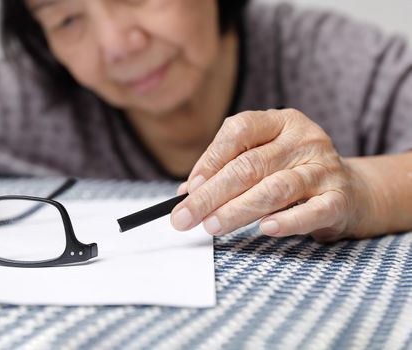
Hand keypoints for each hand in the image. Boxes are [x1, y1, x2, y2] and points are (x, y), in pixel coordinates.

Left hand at [171, 109, 372, 242]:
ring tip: (212, 226)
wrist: (351, 190)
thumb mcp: (263, 158)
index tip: (188, 188)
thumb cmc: (293, 172)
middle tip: (185, 217)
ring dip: (238, 210)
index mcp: (281, 122)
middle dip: (212, 194)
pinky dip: (287, 221)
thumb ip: (227, 170)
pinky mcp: (339, 198)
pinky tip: (265, 229)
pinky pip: (312, 211)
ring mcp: (324, 168)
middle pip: (250, 166)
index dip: (210, 160)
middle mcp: (304, 140)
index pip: (239, 130)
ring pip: (275, 189)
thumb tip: (187, 193)